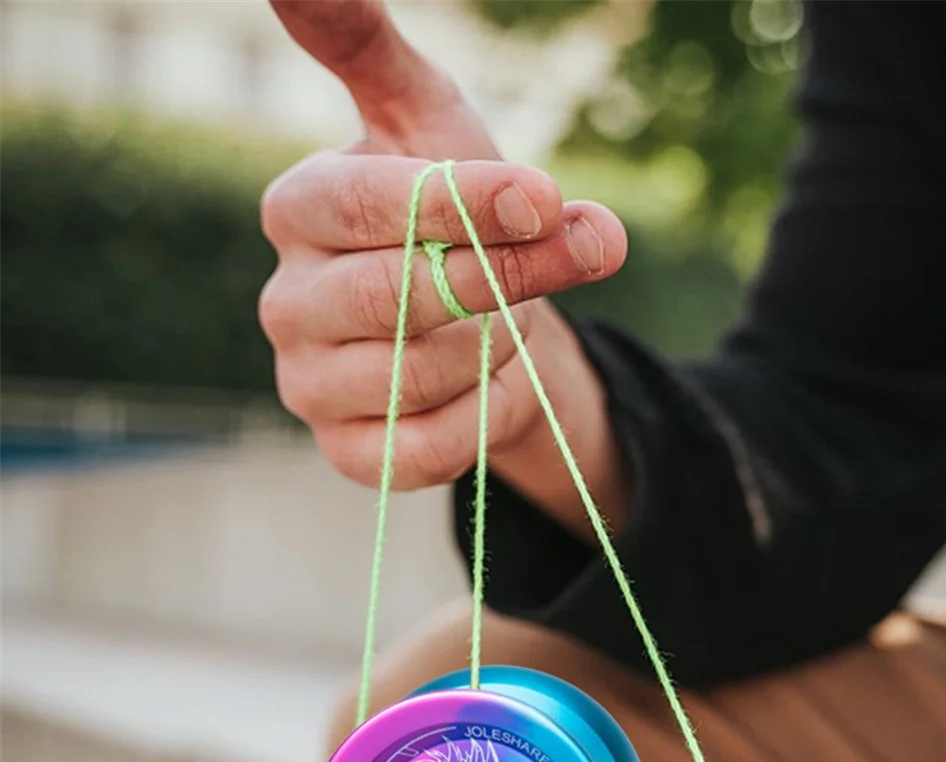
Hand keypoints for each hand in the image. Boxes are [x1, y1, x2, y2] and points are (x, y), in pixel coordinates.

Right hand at [262, 0, 630, 534]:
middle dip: (507, 277)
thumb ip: (369, 49)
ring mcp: (310, 387)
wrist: (478, 322)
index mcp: (298, 208)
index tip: (546, 196)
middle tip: (584, 250)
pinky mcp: (350, 455)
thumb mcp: (432, 120)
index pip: (367, 205)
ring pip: (422, 378)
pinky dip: (486, 416)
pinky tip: (490, 381)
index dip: (465, 203)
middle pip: (400, 297)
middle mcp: (287, 302)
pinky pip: (429, 451)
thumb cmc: (456, 212)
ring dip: (497, 347)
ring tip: (504, 319)